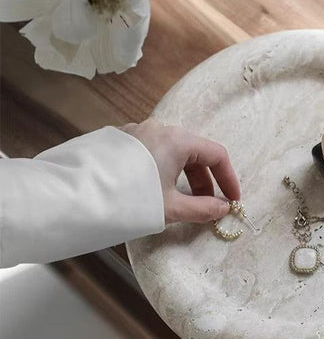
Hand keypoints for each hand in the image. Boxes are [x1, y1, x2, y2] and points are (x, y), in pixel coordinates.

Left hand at [120, 119, 239, 223]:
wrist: (75, 197)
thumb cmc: (128, 200)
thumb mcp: (171, 208)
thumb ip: (203, 209)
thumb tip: (222, 209)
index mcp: (177, 140)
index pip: (216, 154)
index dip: (229, 179)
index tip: (232, 200)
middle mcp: (159, 129)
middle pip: (194, 152)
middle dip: (205, 181)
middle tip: (207, 206)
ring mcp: (137, 132)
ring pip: (173, 153)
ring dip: (184, 177)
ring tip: (182, 201)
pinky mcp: (121, 141)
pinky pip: (154, 153)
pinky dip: (165, 171)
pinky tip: (157, 191)